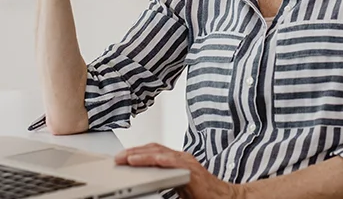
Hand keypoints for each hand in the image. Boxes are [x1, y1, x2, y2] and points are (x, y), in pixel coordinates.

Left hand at [116, 143, 244, 198]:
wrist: (224, 198)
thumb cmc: (203, 193)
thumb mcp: (178, 184)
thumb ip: (164, 179)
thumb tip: (146, 181)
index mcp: (177, 161)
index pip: (154, 151)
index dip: (137, 152)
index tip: (122, 156)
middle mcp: (181, 158)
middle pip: (154, 149)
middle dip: (134, 151)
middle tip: (118, 157)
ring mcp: (187, 162)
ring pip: (160, 153)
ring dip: (141, 154)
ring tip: (126, 158)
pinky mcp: (192, 171)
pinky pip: (173, 162)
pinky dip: (159, 160)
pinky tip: (149, 160)